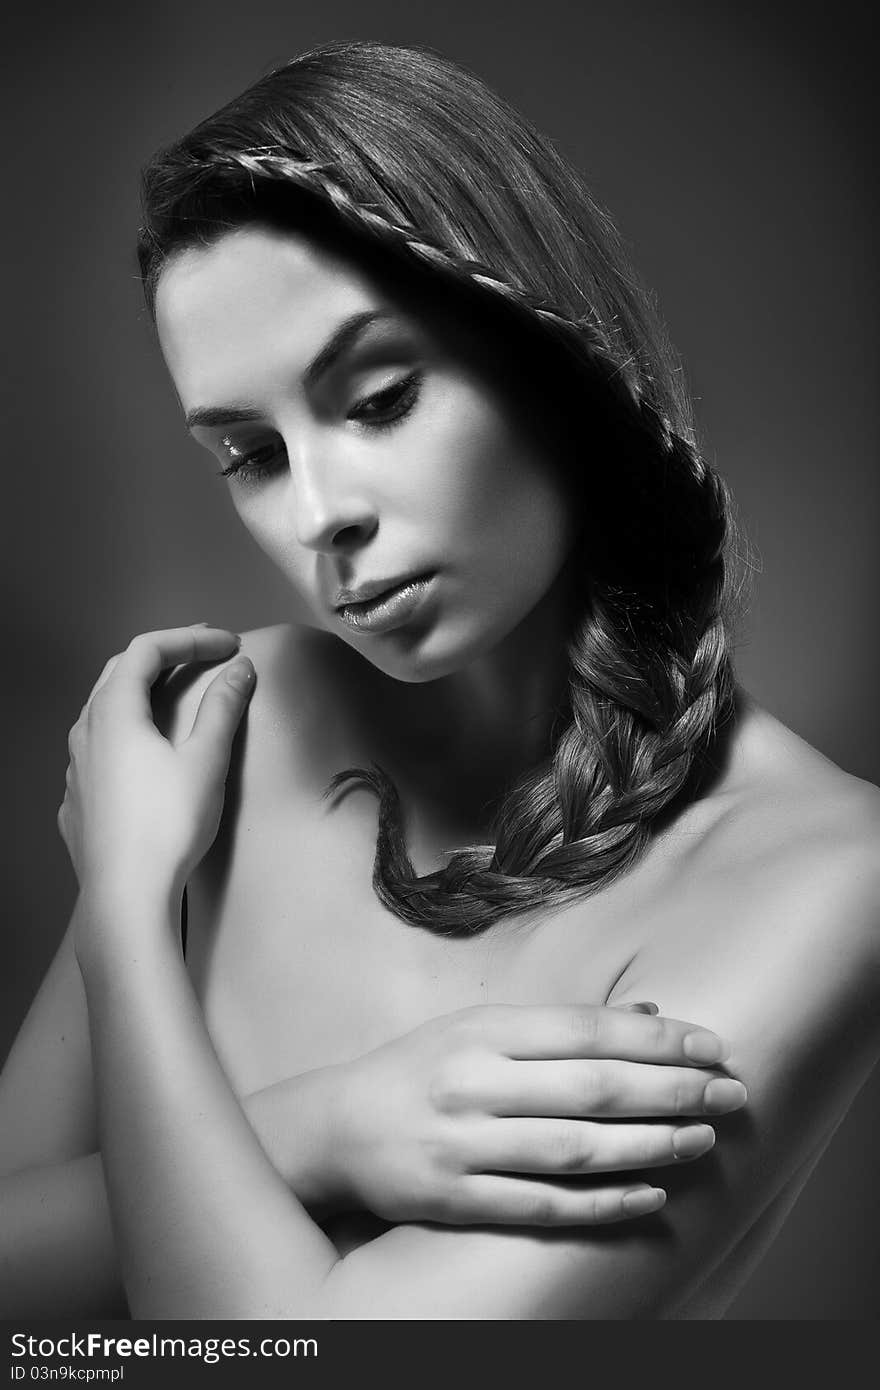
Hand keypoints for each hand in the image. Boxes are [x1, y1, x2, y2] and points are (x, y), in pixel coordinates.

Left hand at [58, 625, 254, 905]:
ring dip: (140, 695)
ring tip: (174, 698)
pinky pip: (98, 752)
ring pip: (102, 713)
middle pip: (118, 674)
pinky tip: (144, 758)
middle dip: (163, 657)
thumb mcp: (206, 760)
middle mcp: (84, 732)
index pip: (146, 650)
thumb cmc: (169, 824)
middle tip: (204, 654)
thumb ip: (222, 708)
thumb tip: (240, 668)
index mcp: (114, 713)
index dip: (189, 639)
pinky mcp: (76, 803)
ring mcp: (74, 769)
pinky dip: (126, 736)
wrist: (126, 897)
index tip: (229, 645)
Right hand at [332, 1002, 745, 1225]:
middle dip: (671, 1091)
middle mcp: (474, 1081)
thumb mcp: (478, 1027)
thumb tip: (650, 1016)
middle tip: (730, 1093)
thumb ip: (558, 1025)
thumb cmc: (421, 1068)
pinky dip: (602, 1203)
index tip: (712, 1046)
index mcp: (483, 1030)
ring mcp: (463, 1143)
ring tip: (702, 1141)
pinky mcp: (453, 1199)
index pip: (586, 1030)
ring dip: (648, 1145)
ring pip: (574, 1148)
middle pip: (592, 1087)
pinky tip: (649, 1195)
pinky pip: (542, 1205)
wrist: (335, 1127)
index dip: (657, 1040)